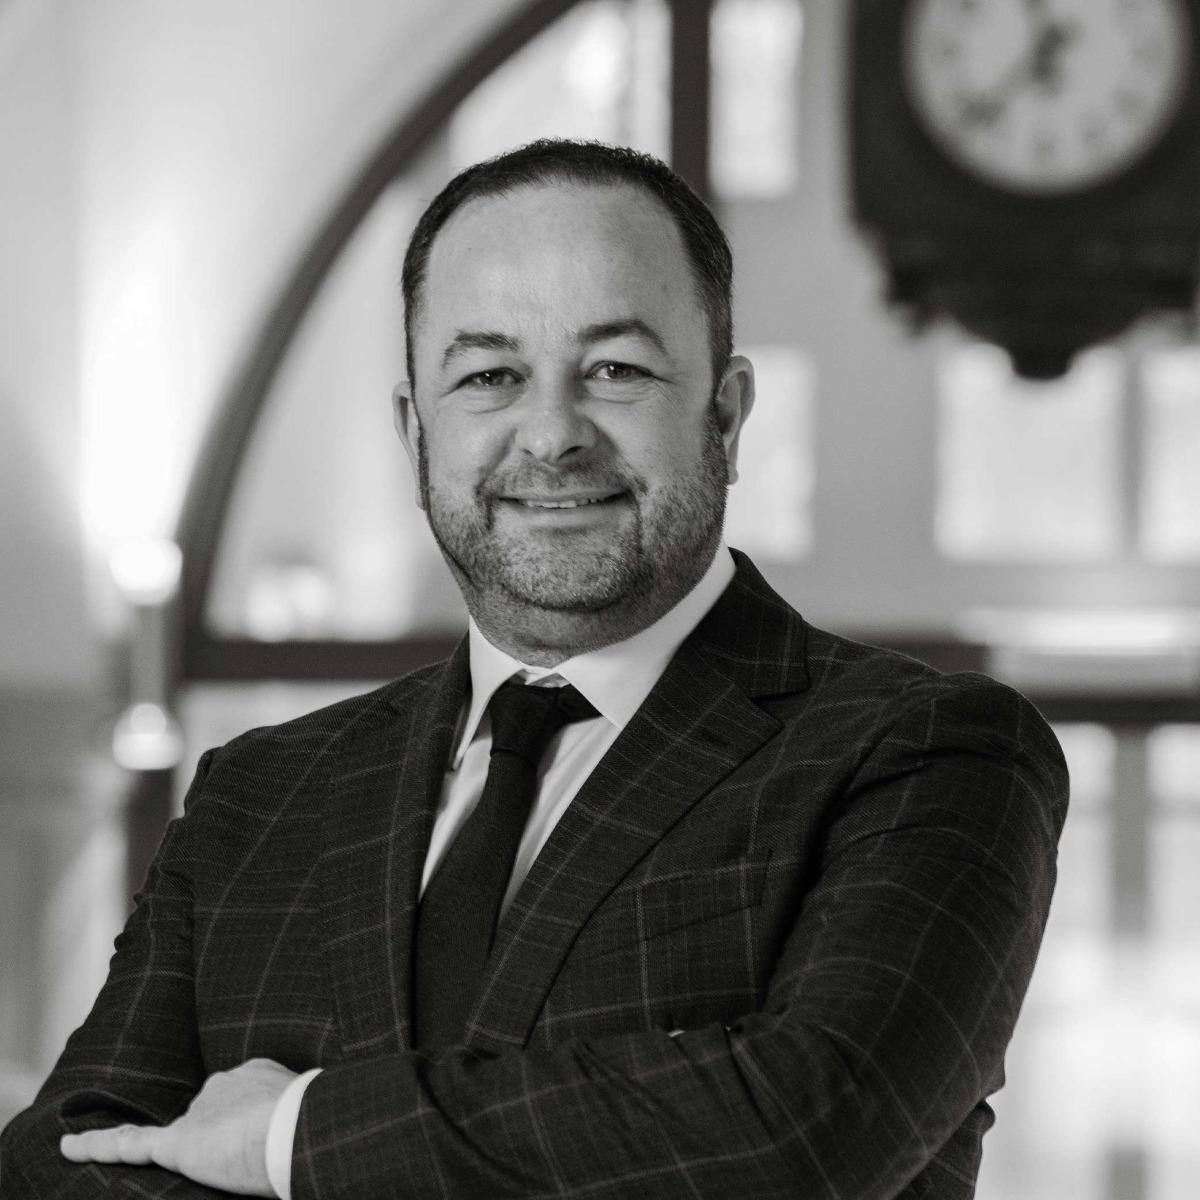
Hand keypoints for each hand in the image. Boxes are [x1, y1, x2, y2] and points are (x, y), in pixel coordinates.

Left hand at [60, 1057, 297, 1196]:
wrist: (297, 1129)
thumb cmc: (310, 1126)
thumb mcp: (303, 1114)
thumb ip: (283, 1120)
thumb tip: (286, 1140)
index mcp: (256, 1073)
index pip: (238, 1098)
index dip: (247, 1119)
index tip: (261, 1132)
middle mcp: (224, 1084)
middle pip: (210, 1113)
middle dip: (223, 1134)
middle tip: (251, 1156)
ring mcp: (200, 1110)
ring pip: (182, 1132)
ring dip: (197, 1148)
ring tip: (226, 1162)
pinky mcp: (179, 1143)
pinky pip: (130, 1144)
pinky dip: (97, 1145)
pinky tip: (69, 1147)